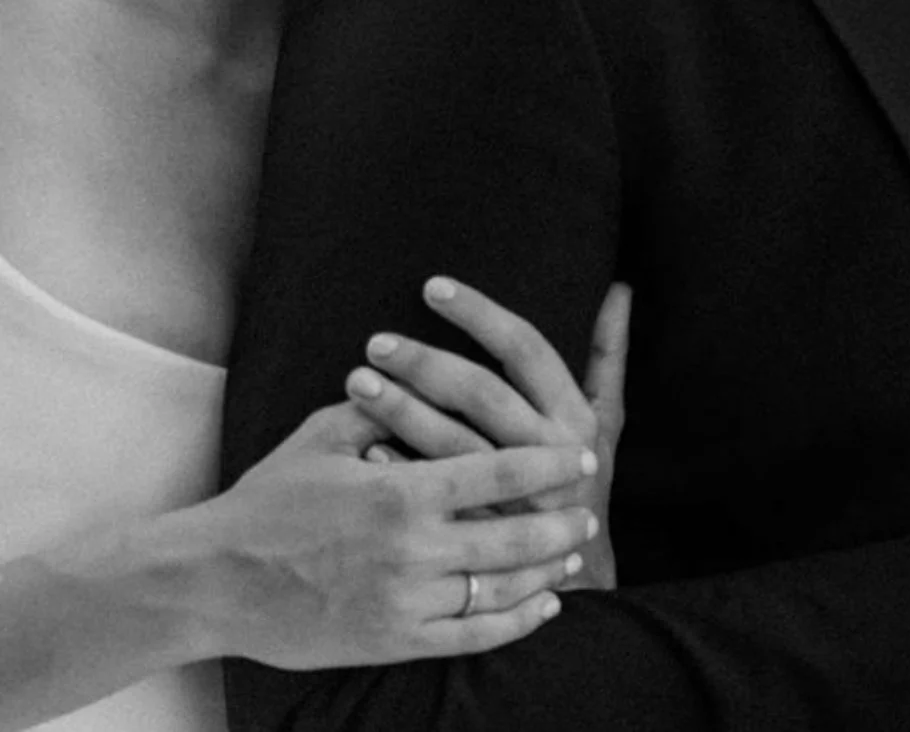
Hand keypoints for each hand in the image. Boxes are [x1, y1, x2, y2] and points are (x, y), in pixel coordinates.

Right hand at [197, 400, 597, 667]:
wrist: (216, 580)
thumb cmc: (268, 500)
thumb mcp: (322, 436)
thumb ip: (379, 406)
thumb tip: (413, 371)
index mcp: (400, 490)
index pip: (496, 472)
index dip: (546, 465)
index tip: (579, 456)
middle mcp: (412, 549)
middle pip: (512, 537)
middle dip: (559, 523)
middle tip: (589, 509)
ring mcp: (405, 601)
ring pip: (499, 590)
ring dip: (545, 572)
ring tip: (571, 555)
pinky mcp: (393, 641)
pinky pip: (471, 636)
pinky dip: (514, 623)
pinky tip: (540, 607)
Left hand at [346, 278, 631, 589]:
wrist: (577, 574)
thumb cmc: (583, 477)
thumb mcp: (609, 418)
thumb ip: (609, 353)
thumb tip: (621, 288)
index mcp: (575, 416)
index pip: (523, 348)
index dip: (478, 314)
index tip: (432, 288)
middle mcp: (548, 453)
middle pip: (481, 394)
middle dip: (425, 363)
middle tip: (377, 342)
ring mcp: (515, 498)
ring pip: (451, 446)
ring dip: (400, 411)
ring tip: (357, 382)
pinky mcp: (483, 536)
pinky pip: (434, 500)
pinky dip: (399, 470)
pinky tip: (362, 447)